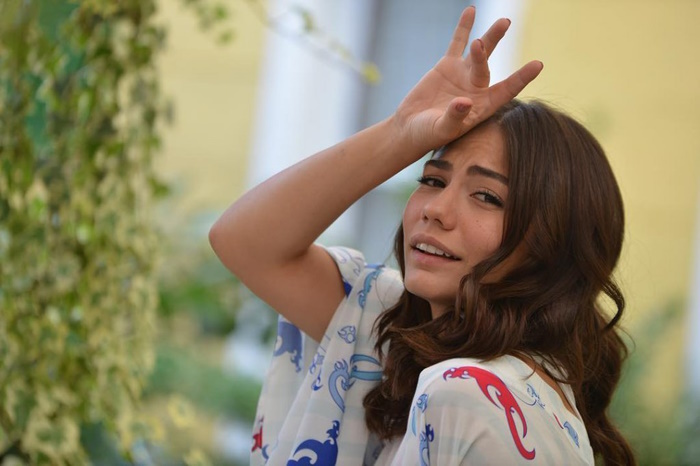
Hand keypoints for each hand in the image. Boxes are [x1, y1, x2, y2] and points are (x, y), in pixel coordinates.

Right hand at [393, 6, 542, 153]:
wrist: (410, 127)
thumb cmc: (428, 135)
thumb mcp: (442, 130)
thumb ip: (454, 117)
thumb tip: (465, 102)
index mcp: (483, 107)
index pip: (506, 91)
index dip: (521, 78)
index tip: (537, 65)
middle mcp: (477, 88)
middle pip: (487, 68)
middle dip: (485, 54)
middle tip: (481, 43)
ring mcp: (463, 75)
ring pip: (479, 52)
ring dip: (490, 38)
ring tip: (504, 22)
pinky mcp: (447, 66)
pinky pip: (457, 43)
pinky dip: (464, 28)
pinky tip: (471, 11)